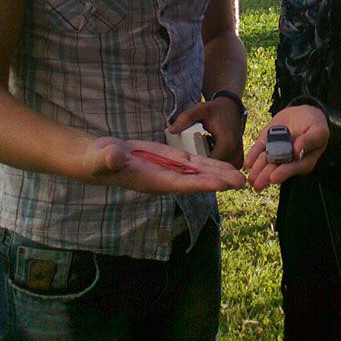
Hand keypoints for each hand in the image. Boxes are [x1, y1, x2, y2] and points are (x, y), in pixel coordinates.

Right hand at [81, 136, 245, 193]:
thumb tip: (115, 157)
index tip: (223, 184)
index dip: (203, 183)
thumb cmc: (97, 160)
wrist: (97, 159)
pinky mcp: (168, 161)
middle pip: (197, 181)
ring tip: (241, 176)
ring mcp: (168, 170)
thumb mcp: (102, 157)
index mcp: (152, 181)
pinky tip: (223, 165)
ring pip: (199, 172)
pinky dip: (208, 165)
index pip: (182, 183)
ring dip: (219, 173)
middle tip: (244, 182)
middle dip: (220, 181)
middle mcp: (165, 179)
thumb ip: (109, 158)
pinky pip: (192, 164)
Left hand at [168, 99, 243, 167]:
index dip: (194, 165)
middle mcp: (235, 153)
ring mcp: (238, 158)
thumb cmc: (215, 109)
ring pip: (217, 171)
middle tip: (186, 159)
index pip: (207, 164)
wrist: (232, 109)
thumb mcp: (200, 109)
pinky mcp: (238, 160)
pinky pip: (222, 168)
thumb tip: (171, 130)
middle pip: (212, 170)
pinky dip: (213, 164)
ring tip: (196, 155)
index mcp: (226, 143)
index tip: (183, 161)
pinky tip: (206, 154)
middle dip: (199, 167)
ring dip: (207, 167)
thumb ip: (186, 118)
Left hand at [245, 105, 328, 191]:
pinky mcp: (266, 143)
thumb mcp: (318, 131)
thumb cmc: (315, 124)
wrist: (303, 113)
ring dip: (257, 170)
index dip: (283, 173)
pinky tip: (247, 164)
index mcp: (304, 160)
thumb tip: (298, 152)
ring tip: (250, 177)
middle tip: (256, 184)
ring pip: (265, 161)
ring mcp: (276, 152)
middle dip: (265, 176)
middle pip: (276, 169)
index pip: (293, 168)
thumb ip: (310, 141)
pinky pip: (258, 150)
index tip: (273, 178)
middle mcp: (288, 160)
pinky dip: (252, 157)